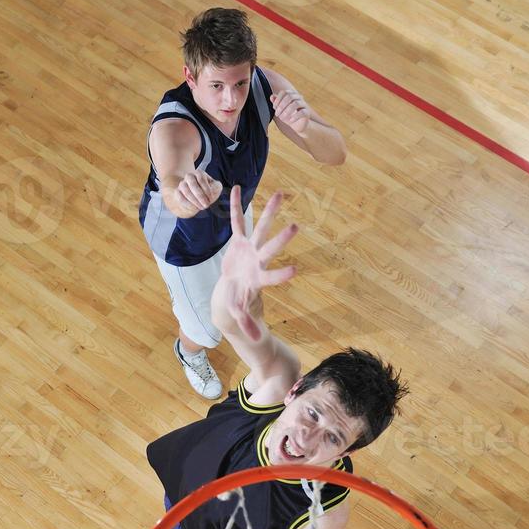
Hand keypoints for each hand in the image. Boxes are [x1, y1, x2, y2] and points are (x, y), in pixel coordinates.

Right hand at [176, 169, 222, 211]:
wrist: (199, 199)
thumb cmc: (209, 191)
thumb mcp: (216, 188)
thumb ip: (216, 187)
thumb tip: (212, 191)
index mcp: (199, 173)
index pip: (201, 178)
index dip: (206, 189)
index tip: (211, 198)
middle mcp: (189, 177)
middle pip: (192, 183)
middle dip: (200, 196)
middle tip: (206, 205)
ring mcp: (182, 184)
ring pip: (185, 190)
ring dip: (194, 200)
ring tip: (201, 207)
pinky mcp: (178, 192)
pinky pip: (180, 197)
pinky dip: (187, 204)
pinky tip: (194, 208)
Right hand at [219, 186, 297, 340]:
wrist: (232, 291)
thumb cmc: (237, 303)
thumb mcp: (240, 316)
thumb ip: (248, 325)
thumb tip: (257, 340)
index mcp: (258, 279)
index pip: (272, 277)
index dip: (281, 275)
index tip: (294, 271)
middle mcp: (258, 261)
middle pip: (271, 248)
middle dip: (282, 238)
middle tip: (296, 226)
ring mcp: (250, 250)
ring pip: (260, 228)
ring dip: (270, 212)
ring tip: (281, 194)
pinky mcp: (238, 243)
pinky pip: (236, 222)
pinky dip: (234, 207)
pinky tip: (234, 188)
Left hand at [271, 89, 310, 136]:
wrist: (297, 125)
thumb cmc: (288, 116)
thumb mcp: (280, 110)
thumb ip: (276, 103)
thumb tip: (271, 96)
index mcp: (291, 95)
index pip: (284, 92)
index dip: (278, 99)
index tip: (274, 107)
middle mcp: (298, 97)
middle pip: (289, 96)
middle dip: (281, 106)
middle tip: (277, 114)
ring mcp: (303, 104)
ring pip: (296, 104)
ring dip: (287, 111)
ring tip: (282, 118)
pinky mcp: (307, 112)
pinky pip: (302, 112)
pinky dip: (295, 117)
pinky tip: (290, 121)